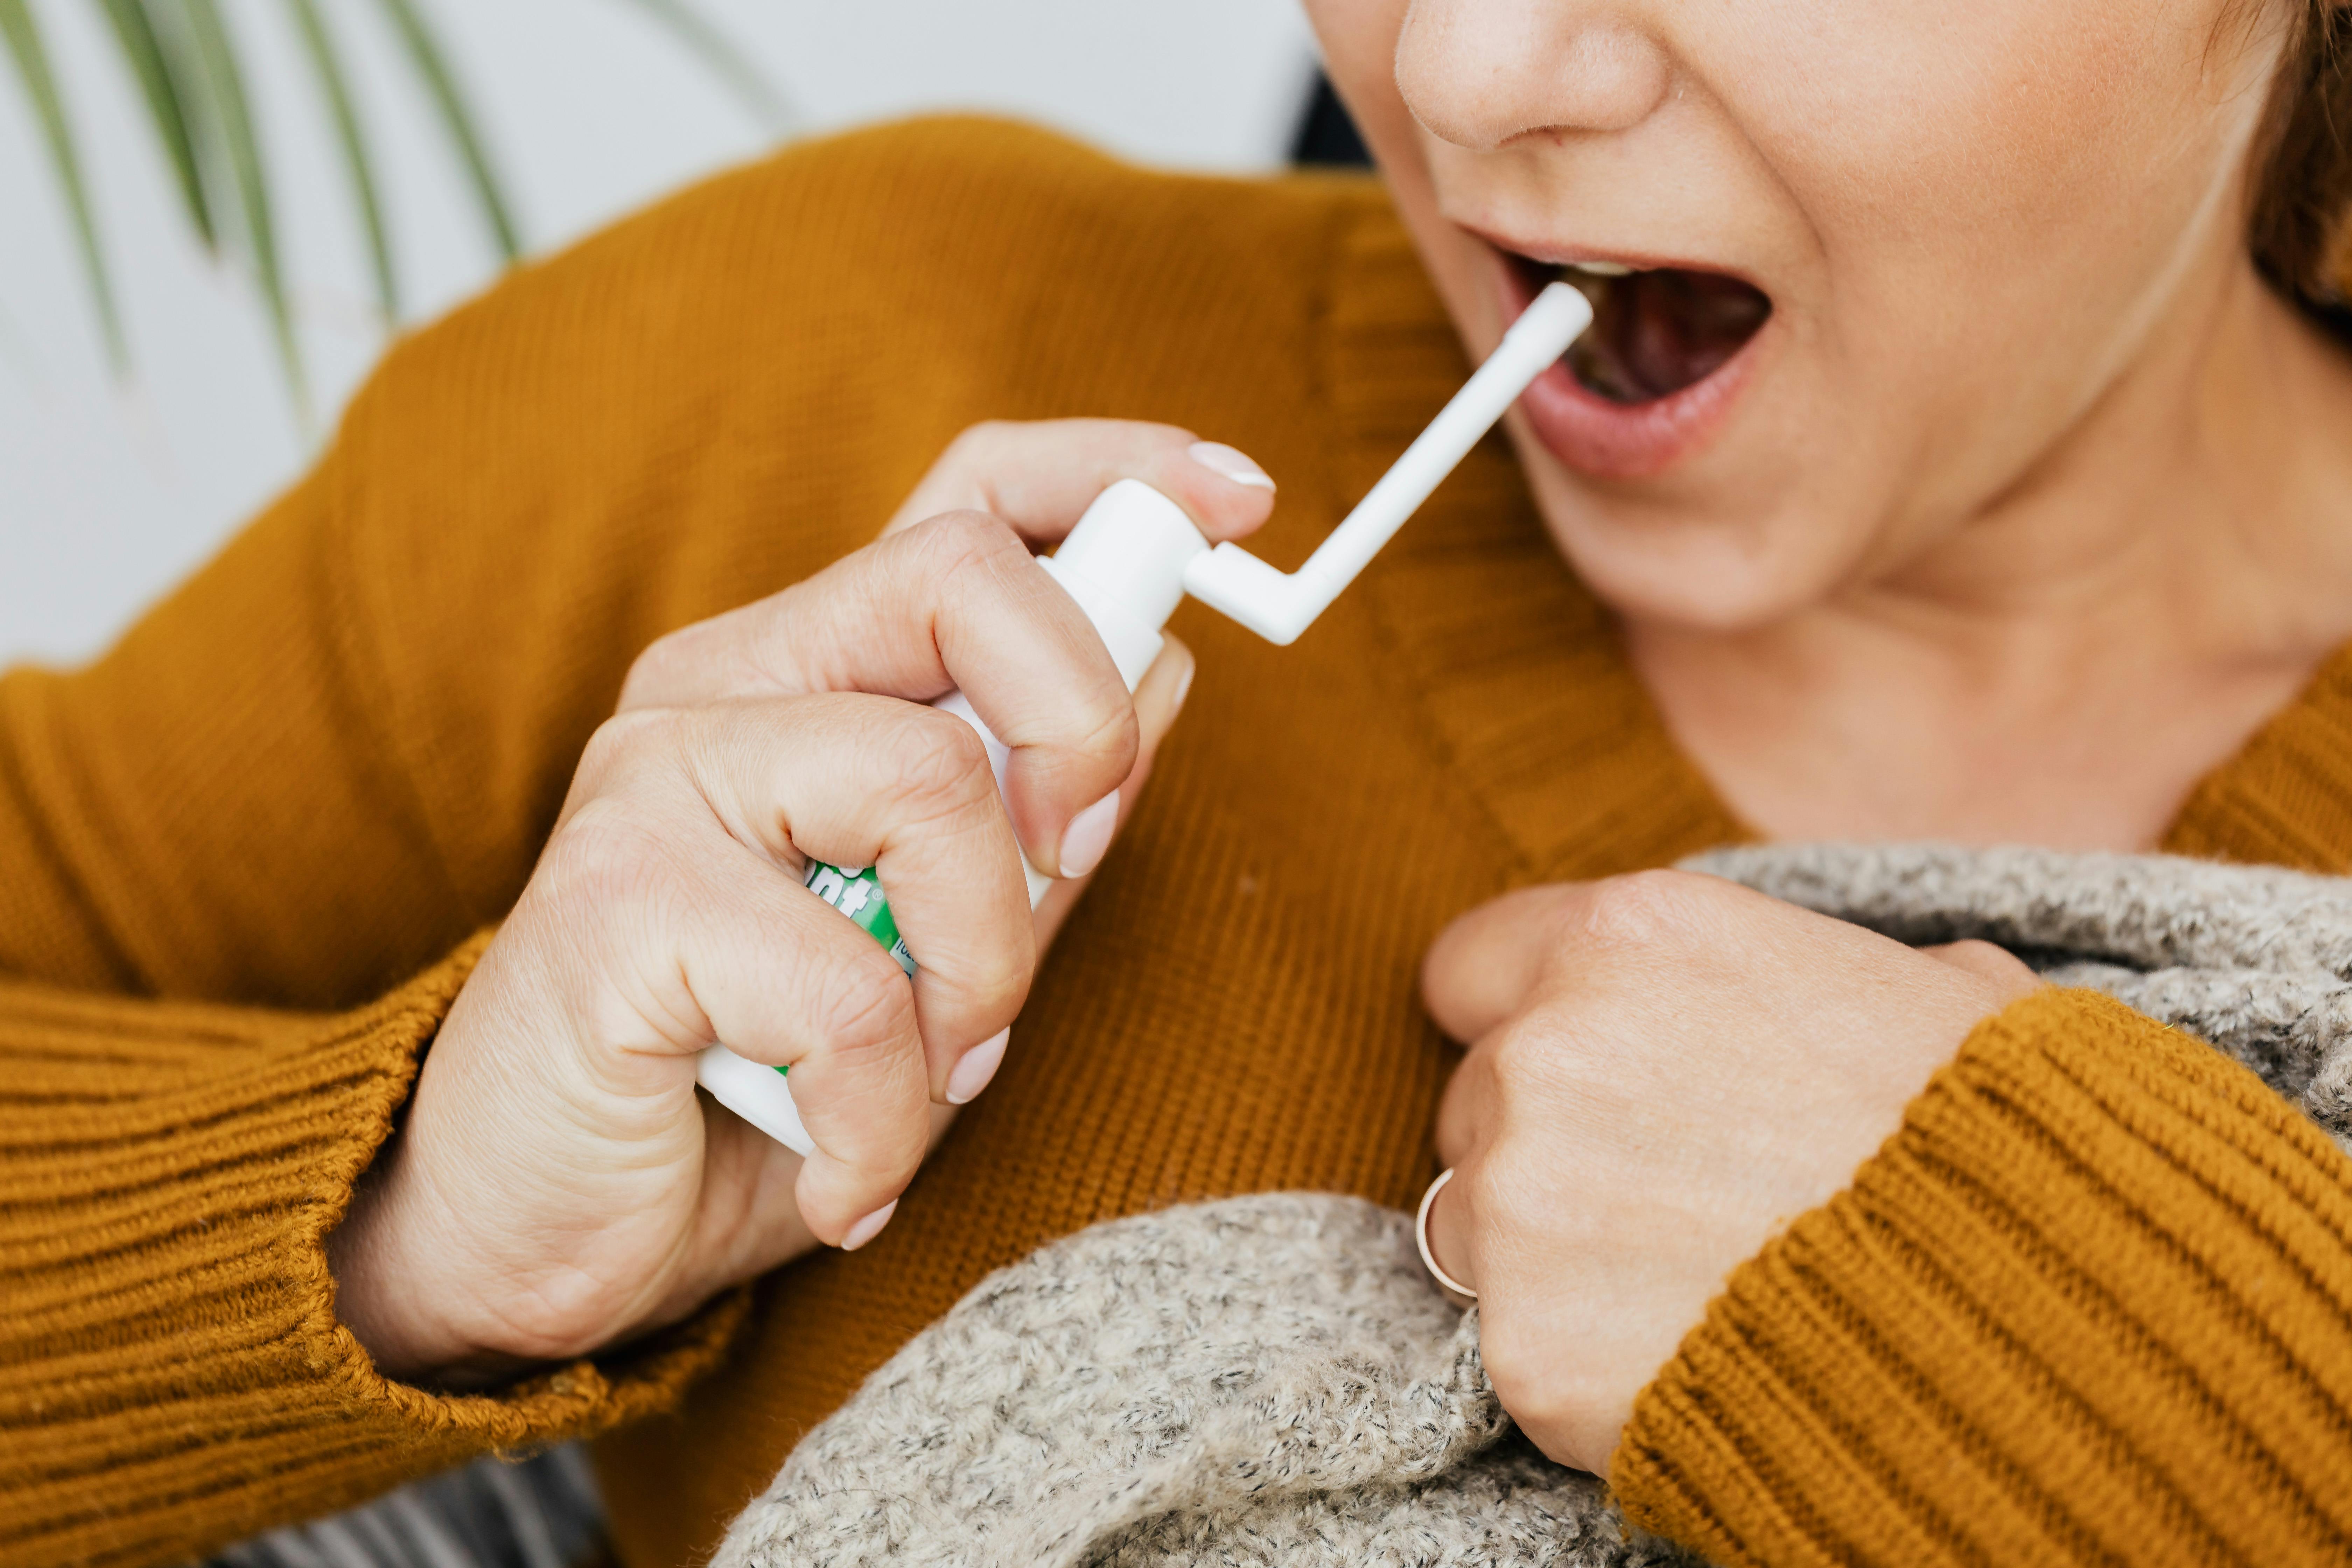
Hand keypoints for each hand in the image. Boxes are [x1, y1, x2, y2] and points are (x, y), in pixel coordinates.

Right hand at [328, 420, 1276, 1383]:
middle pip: (960, 578)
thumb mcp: (932, 946)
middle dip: (1082, 723)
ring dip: (982, 973)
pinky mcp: (614, 897)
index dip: (1112, 474)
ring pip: (927, 785)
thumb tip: (1162, 667)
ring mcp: (656, 775)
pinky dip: (888, 1114)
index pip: (966, 505)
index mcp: (806, 677)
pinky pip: (848, 990)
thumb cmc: (741, 1083)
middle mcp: (723, 686)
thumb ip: (1028, 813)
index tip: (1239, 498)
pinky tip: (846, 1172)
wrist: (542, 1226)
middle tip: (1068, 868)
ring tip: (929, 1077)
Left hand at [1417, 869, 2039, 1474]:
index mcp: (1628, 938)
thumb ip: (1804, 973)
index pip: (1471, 966)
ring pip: (1471, 1224)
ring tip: (1683, 1281)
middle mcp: (1545, 1053)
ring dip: (1547, 1253)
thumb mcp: (1924, 992)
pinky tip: (1688, 1358)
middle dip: (1545, 1143)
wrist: (2034, 1328)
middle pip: (1473, 1101)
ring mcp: (1520, 1204)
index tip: (1570, 1066)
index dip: (1515, 1018)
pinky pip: (1511, 1342)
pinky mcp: (1523, 1345)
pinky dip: (1579, 1358)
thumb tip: (1814, 993)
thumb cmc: (1995, 1145)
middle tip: (1665, 1195)